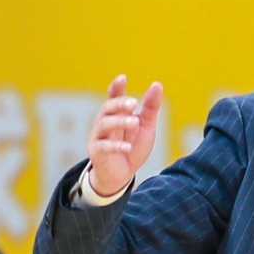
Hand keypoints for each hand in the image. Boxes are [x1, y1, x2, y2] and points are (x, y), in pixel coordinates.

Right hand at [87, 75, 163, 196]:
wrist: (123, 174)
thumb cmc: (134, 147)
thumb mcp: (146, 127)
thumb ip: (150, 108)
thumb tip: (157, 84)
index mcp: (116, 114)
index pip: (114, 97)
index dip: (116, 87)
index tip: (122, 78)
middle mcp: (104, 122)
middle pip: (107, 108)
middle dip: (119, 104)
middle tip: (133, 103)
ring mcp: (99, 137)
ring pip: (104, 124)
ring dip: (119, 122)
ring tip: (134, 123)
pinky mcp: (96, 152)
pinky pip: (103, 147)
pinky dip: (115, 146)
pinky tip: (127, 147)